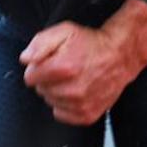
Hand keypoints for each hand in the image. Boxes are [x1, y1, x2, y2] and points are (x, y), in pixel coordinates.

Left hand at [20, 0, 146, 126]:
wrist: (120, 56)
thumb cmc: (92, 43)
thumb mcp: (65, 31)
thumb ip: (40, 42)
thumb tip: (25, 58)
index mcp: (64, 67)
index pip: (30, 77)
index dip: (38, 67)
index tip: (49, 61)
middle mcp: (72, 89)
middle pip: (40, 90)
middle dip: (47, 78)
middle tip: (63, 67)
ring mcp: (80, 105)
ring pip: (50, 102)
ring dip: (57, 91)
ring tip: (72, 78)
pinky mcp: (87, 115)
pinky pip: (62, 114)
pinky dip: (65, 104)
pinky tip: (76, 90)